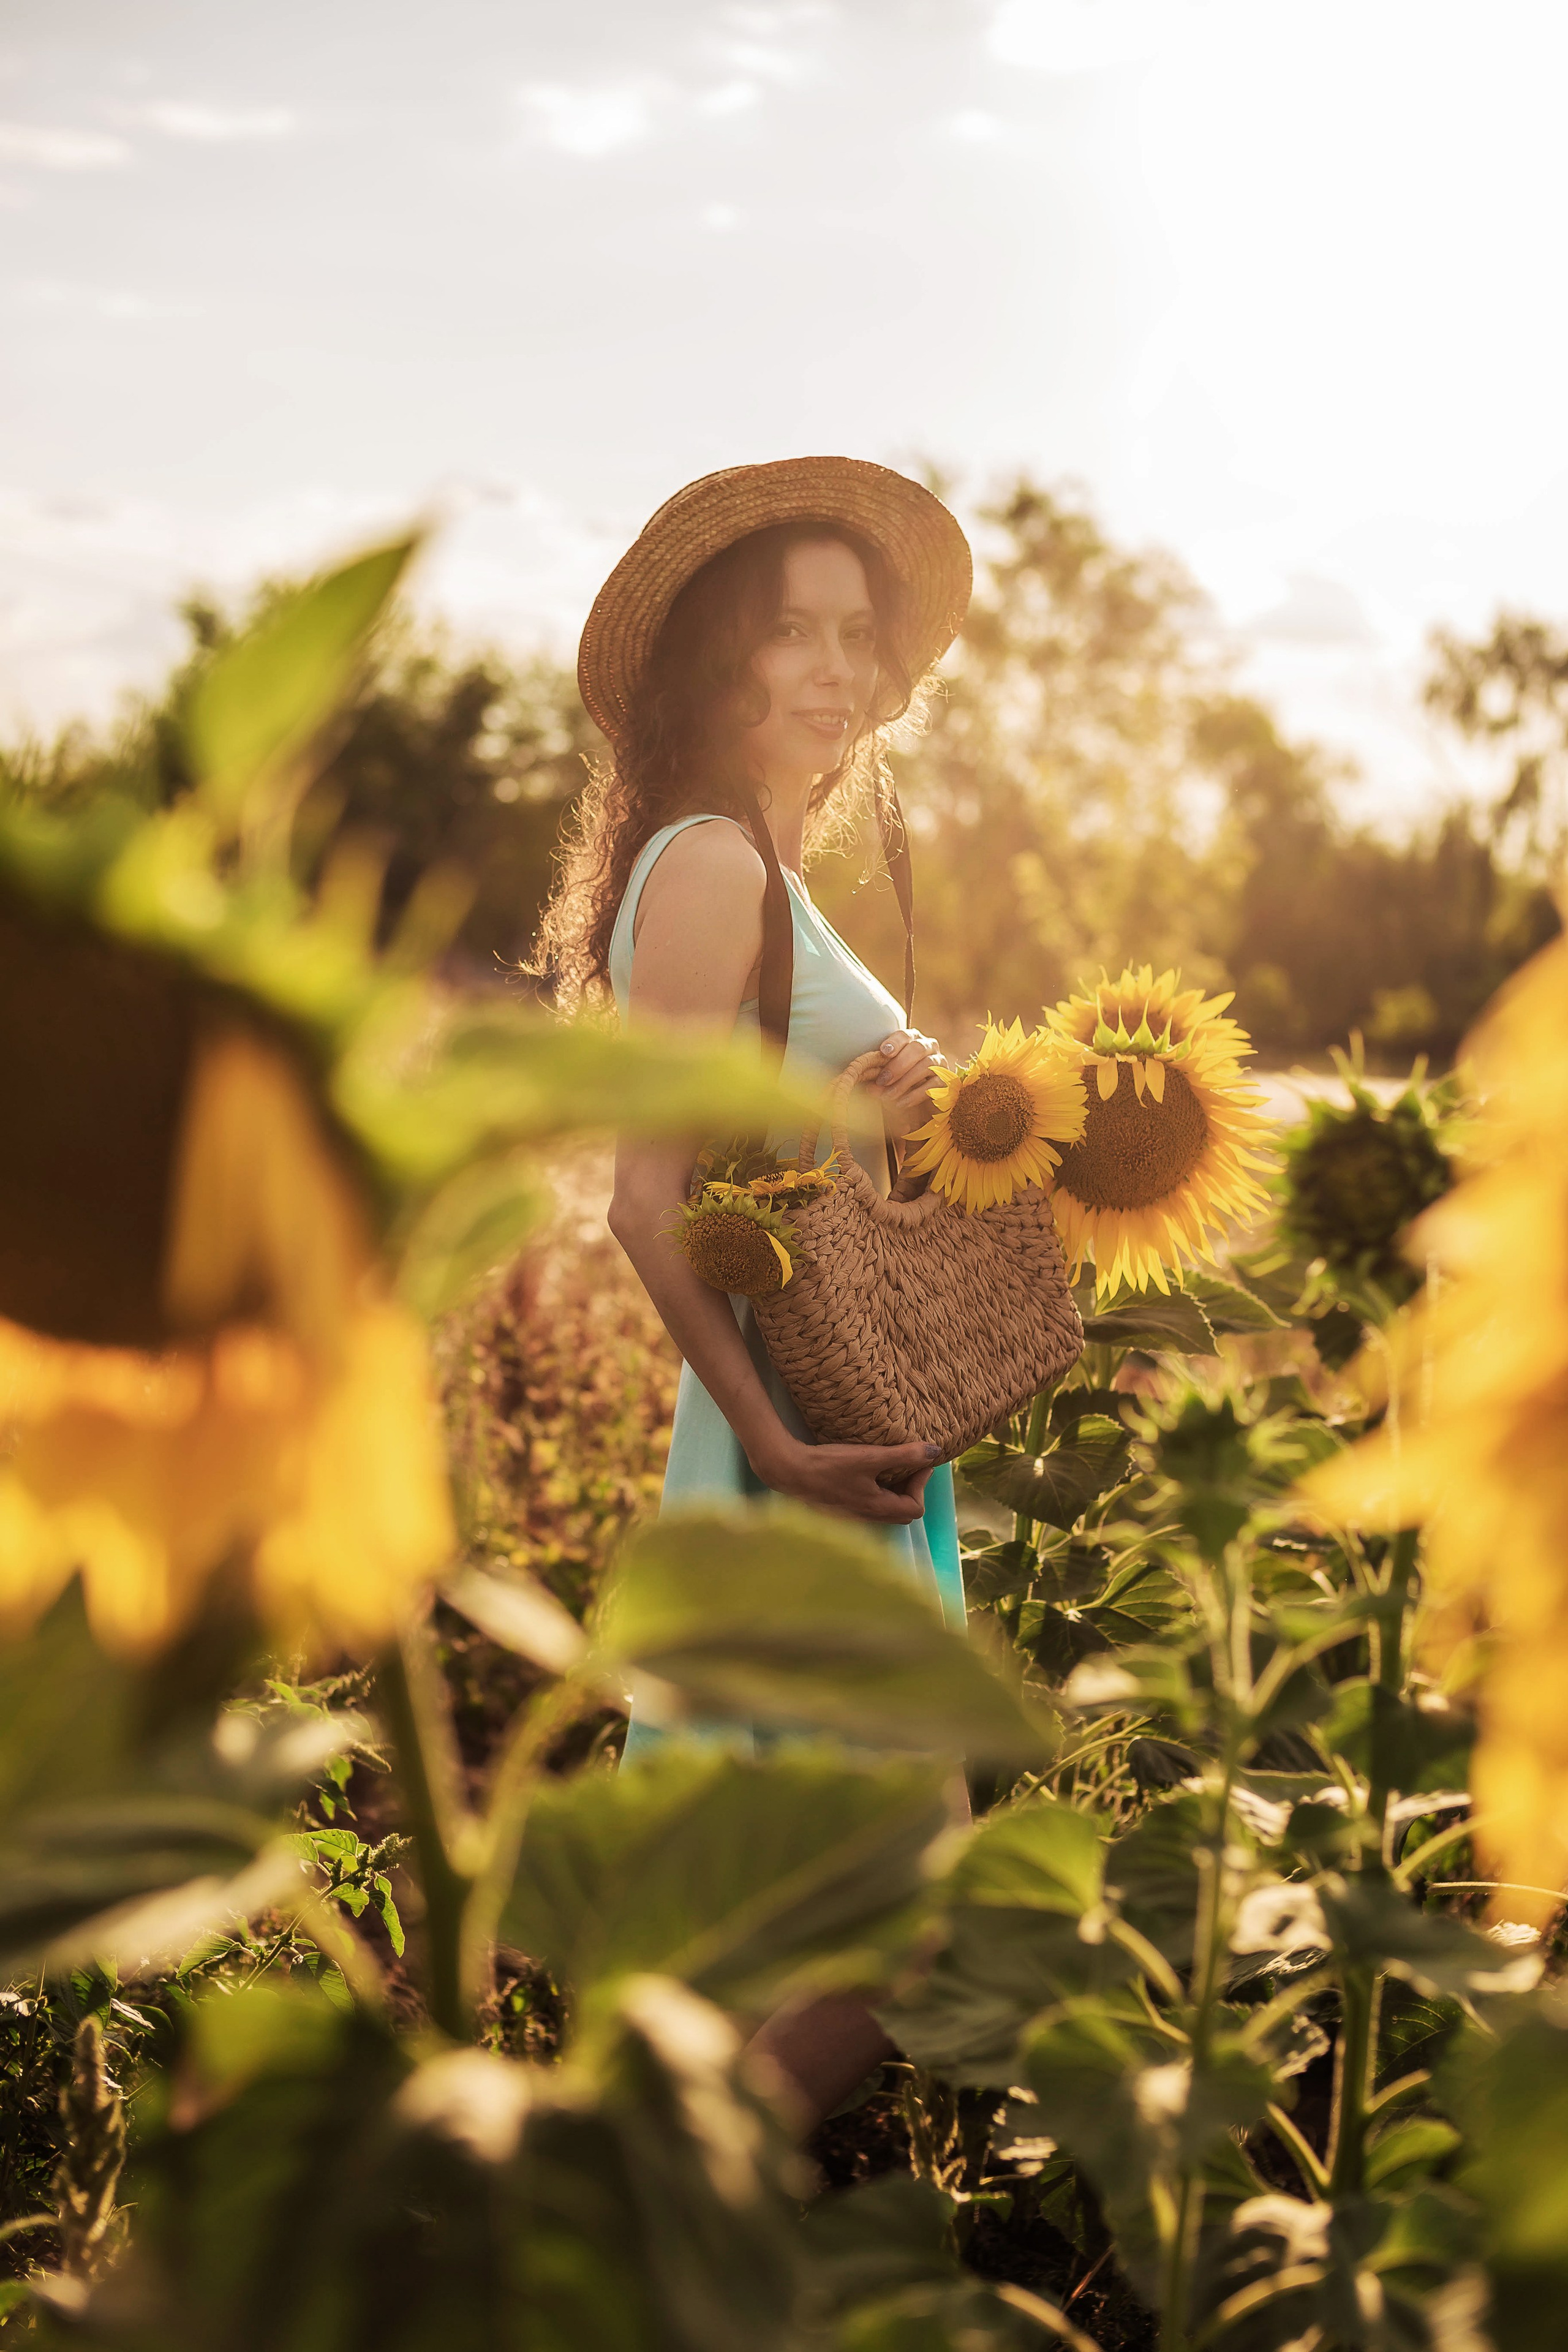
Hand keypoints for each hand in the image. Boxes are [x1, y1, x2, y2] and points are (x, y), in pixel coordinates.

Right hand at [754, 1435, 941, 1525]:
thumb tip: (935, 1451)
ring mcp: (854, 1515)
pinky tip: (868, 1472)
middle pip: (903, 1512)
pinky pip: (871, 1504)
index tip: (918, 1461)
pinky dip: (879, 1491)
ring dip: (894, 1490)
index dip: (921, 1484)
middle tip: (907, 1464)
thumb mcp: (870, 1457)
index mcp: (878, 1508)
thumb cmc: (829, 1465)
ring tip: (889, 1466)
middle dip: (911, 1488)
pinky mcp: (843, 1508)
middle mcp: (868, 1516)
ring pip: (886, 1509)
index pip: (915, 1508)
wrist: (790, 1471)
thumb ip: (904, 1455)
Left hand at [873, 1029, 943, 1140]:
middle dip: (898, 1065)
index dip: (894, 1042)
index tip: (883, 1052)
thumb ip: (879, 1079)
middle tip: (882, 1080)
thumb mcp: (887, 1079)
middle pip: (917, 1048)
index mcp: (912, 1040)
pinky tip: (902, 1103)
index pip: (905, 1035)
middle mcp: (929, 1046)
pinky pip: (933, 1084)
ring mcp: (940, 1062)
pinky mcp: (947, 1080)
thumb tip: (870, 1087)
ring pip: (926, 1065)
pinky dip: (915, 1094)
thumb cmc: (899, 1084)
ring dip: (905, 1081)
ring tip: (889, 1095)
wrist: (921, 1104)